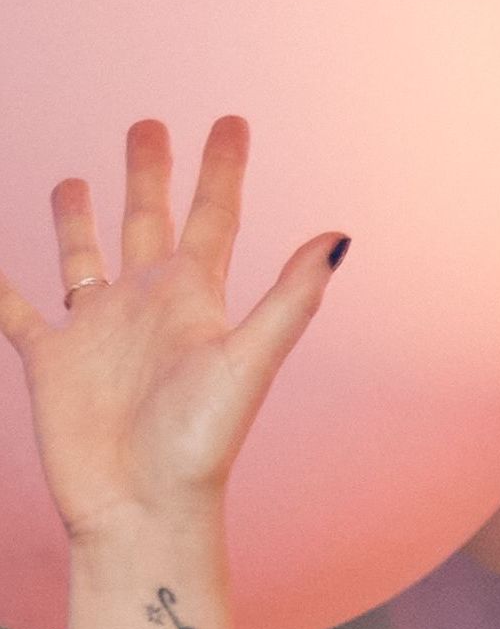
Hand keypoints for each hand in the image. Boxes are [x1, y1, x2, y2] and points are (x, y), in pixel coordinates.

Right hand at [0, 114, 339, 547]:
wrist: (142, 509)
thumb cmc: (199, 445)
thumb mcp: (248, 362)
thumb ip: (289, 298)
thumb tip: (339, 236)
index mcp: (194, 301)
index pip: (213, 219)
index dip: (222, 169)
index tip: (230, 120)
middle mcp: (146, 307)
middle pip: (148, 221)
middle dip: (149, 173)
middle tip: (148, 124)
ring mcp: (97, 332)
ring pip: (83, 257)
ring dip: (77, 218)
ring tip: (71, 178)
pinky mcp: (50, 360)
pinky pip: (14, 308)